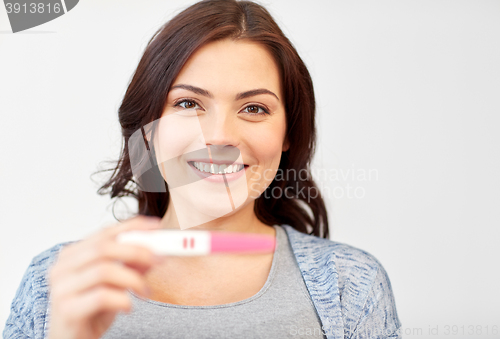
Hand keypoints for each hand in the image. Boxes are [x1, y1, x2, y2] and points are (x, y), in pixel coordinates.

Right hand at [47, 215, 162, 338]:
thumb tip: (154, 250)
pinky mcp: (67, 310)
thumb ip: (131, 265)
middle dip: (138, 251)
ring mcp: (62, 288)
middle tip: (159, 260)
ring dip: (133, 279)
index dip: (133, 227)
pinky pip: (102, 296)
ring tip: (145, 292)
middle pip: (104, 248)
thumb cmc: (91, 311)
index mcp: (72, 255)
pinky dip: (123, 300)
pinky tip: (128, 306)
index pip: (105, 232)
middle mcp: (63, 267)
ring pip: (104, 270)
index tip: (157, 226)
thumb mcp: (115, 284)